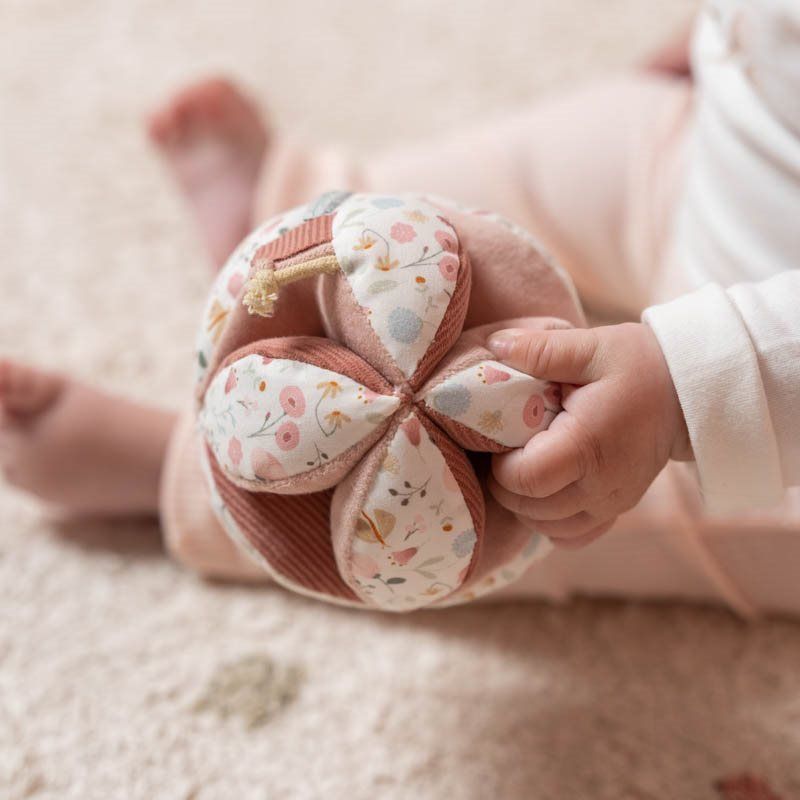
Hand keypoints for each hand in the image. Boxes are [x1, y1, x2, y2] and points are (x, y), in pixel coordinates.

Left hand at [486, 322, 690, 547]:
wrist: (688, 391)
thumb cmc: (638, 365)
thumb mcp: (591, 346)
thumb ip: (541, 349)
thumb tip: (495, 344)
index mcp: (587, 446)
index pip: (524, 480)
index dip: (500, 466)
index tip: (501, 440)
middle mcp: (600, 486)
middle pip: (530, 509)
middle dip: (506, 484)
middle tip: (506, 451)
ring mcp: (611, 503)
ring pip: (547, 527)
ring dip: (524, 504)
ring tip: (524, 467)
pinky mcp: (617, 510)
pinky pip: (572, 536)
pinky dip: (550, 522)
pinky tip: (547, 493)